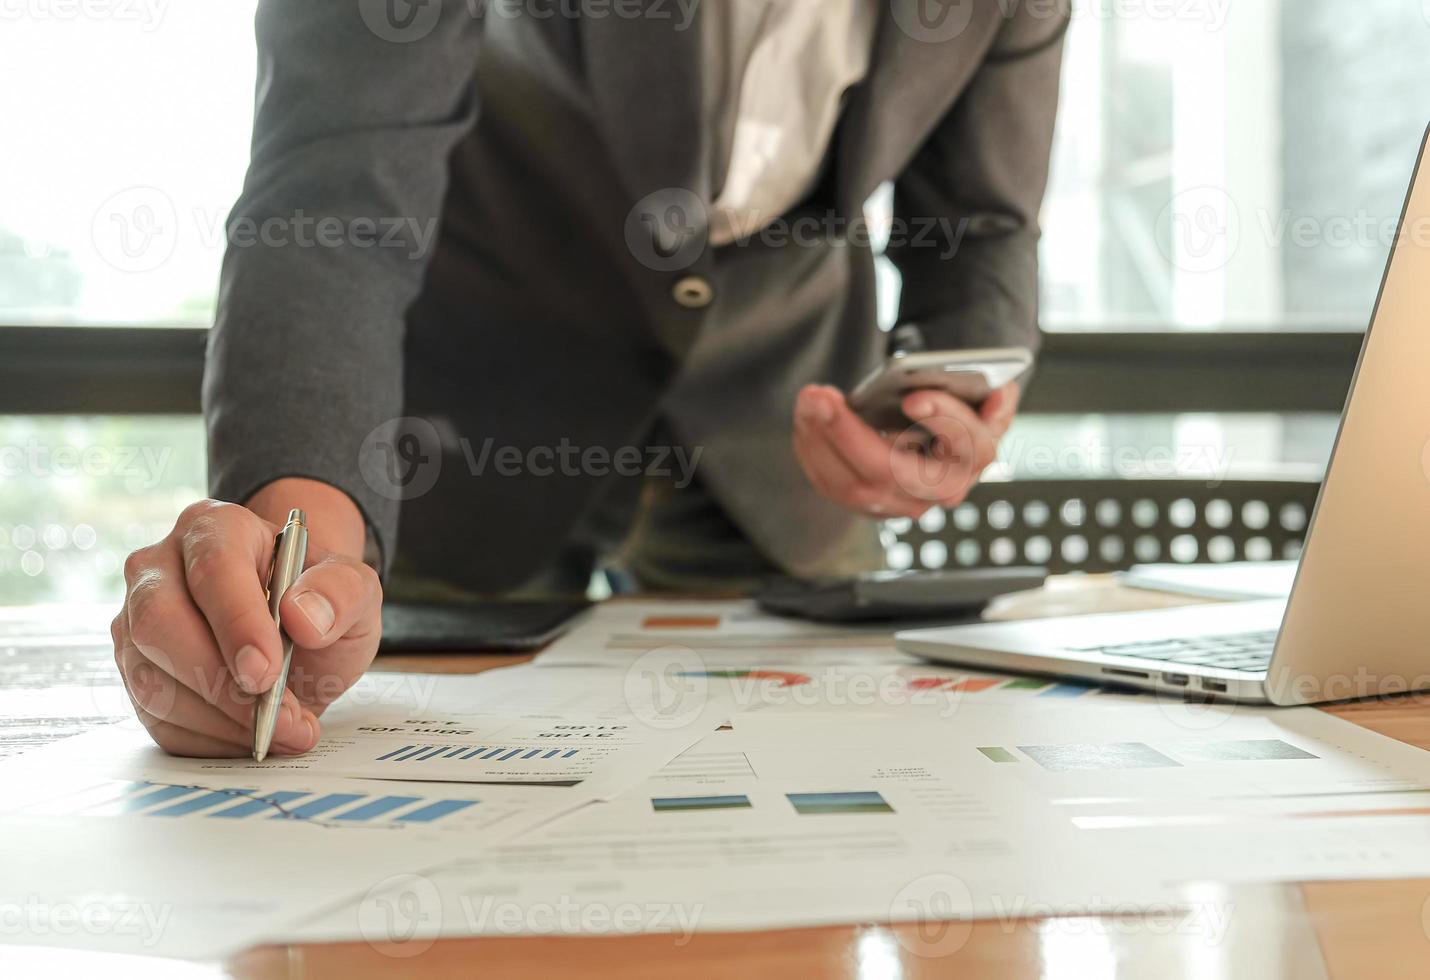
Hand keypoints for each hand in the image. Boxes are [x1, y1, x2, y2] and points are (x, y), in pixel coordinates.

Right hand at [112, 496, 381, 757]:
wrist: (299, 631)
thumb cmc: (317, 601)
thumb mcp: (355, 589)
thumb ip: (342, 592)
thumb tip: (303, 616)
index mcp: (216, 529)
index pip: (213, 569)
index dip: (237, 624)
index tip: (266, 673)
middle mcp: (161, 568)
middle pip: (162, 623)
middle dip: (219, 681)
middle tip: (277, 717)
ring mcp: (137, 622)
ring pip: (151, 678)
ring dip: (219, 719)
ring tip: (285, 730)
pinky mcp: (135, 672)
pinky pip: (155, 716)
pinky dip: (208, 738)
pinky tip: (251, 736)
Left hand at [793, 382, 1019, 519]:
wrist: (938, 432)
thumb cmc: (956, 402)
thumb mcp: (977, 391)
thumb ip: (992, 392)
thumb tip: (998, 396)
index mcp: (975, 455)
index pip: (968, 445)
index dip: (944, 420)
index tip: (914, 397)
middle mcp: (941, 489)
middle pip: (889, 473)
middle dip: (848, 433)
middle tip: (819, 396)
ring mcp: (902, 502)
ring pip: (852, 486)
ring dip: (819, 439)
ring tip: (808, 398)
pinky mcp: (870, 503)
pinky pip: (832, 485)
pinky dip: (813, 448)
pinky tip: (805, 416)